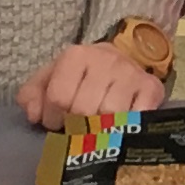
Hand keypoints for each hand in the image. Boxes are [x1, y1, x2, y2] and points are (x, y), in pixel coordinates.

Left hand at [16, 39, 168, 129]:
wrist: (120, 60)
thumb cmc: (81, 76)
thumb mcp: (51, 79)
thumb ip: (32, 94)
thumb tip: (33, 114)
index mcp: (76, 55)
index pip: (59, 97)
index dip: (53, 117)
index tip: (56, 121)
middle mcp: (106, 60)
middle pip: (84, 110)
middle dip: (76, 125)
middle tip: (77, 127)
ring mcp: (131, 73)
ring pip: (111, 117)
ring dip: (101, 129)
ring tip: (97, 128)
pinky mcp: (152, 87)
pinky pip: (137, 118)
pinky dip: (127, 128)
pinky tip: (120, 126)